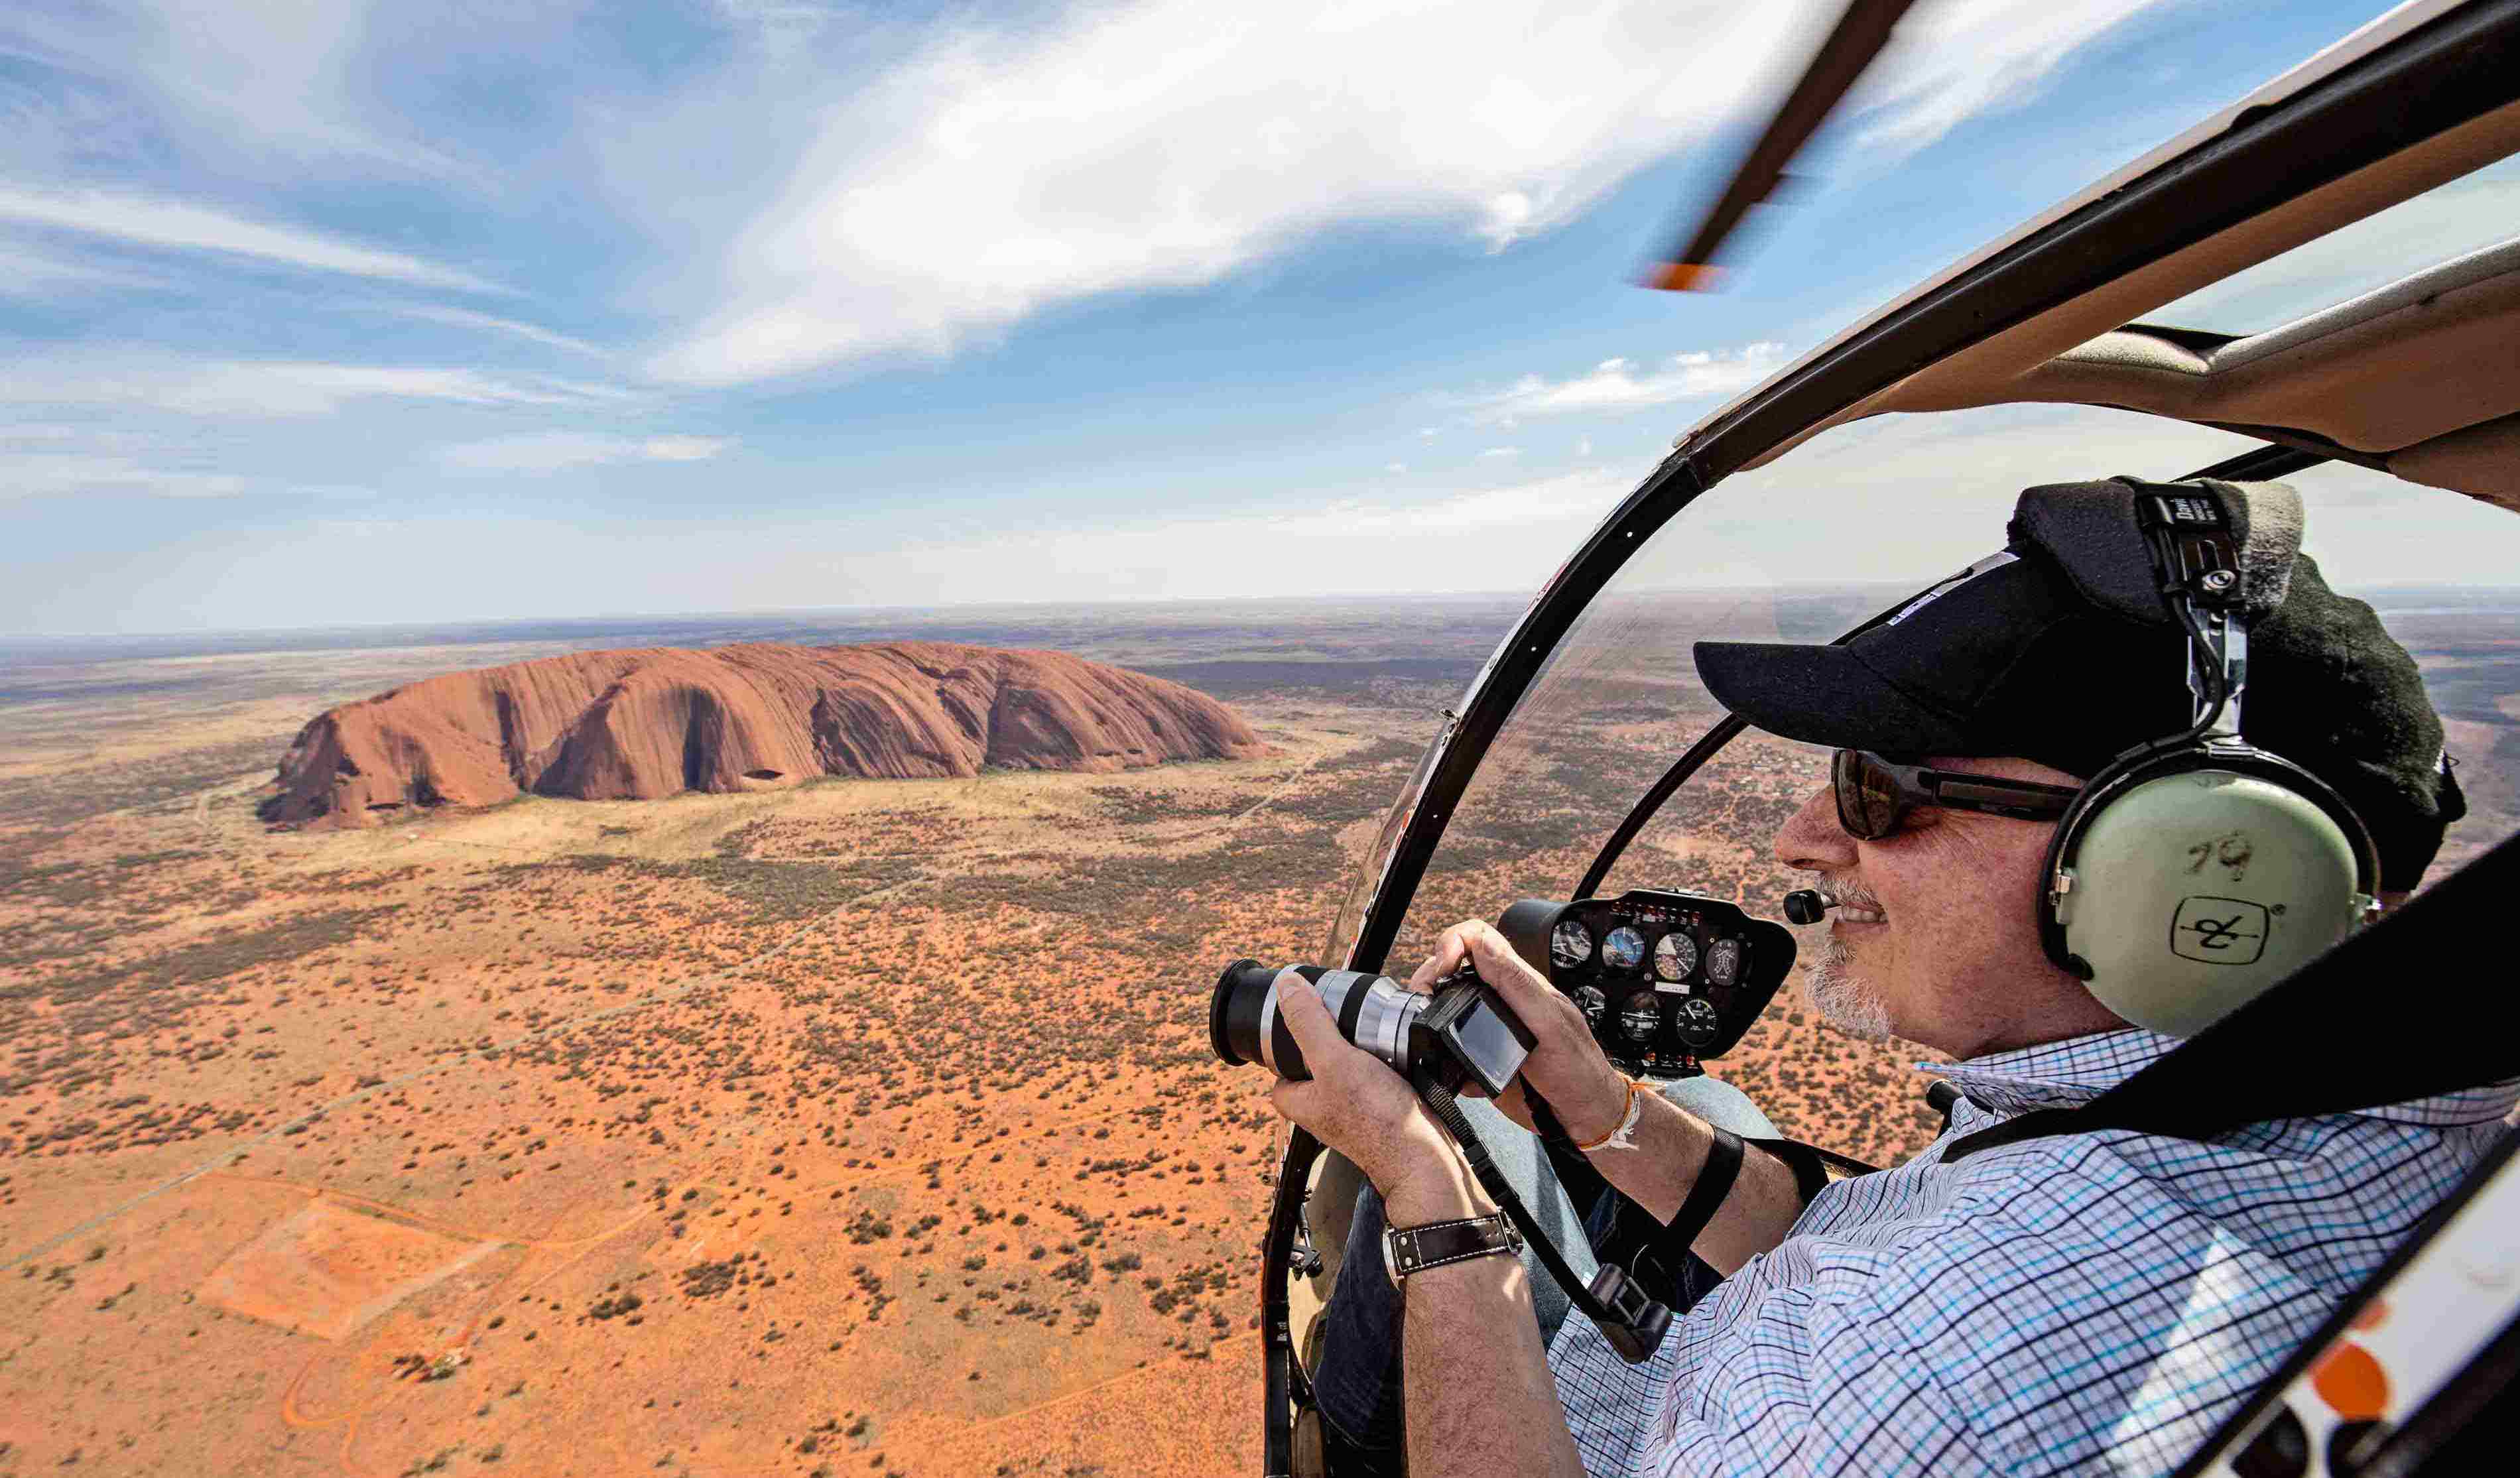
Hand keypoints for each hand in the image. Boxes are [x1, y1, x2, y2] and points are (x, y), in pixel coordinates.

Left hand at [1264, 970, 1486, 1218]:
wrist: (1424, 1156)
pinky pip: (1377, 1073)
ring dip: (1365, 1046)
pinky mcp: (1379, 1107)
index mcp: (1297, 1100)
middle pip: (1318, 1054)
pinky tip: (1399, 1055)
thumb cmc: (1377, 1121)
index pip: (1279, 1059)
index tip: (1310, 1013)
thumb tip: (1286, 987)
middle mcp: (1321, 1106)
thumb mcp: (1334, 1061)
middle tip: (1353, 1023)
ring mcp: (1351, 1108)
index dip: (1293, 1034)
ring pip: (1350, 1061)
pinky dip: (1387, 1060)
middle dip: (1337, 1034)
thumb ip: (1308, 1024)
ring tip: (1379, 1039)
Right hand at [1408, 921, 1628, 1144]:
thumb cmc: (1579, 1069)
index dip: (1454, 942)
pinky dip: (1441, 1058)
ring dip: (1429, 1013)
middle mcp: (1500, 1001)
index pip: (1479, 938)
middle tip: (1424, 997)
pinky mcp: (1479, 1059)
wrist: (1582, 1117)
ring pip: (1445, 1007)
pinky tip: (1450, 1069)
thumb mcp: (1550, 1023)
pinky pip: (1449, 1050)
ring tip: (1426, 1027)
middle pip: (1452, 970)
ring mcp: (1488, 1030)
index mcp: (1519, 983)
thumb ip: (1517, 984)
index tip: (1443, 966)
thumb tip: (1483, 946)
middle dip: (1430, 975)